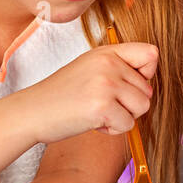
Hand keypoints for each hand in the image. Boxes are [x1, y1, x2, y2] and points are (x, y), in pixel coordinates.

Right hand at [19, 42, 158, 144]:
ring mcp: (106, 84)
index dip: (146, 74)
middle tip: (101, 104)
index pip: (151, 53)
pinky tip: (92, 121)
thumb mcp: (89, 68)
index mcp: (106, 52)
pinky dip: (112, 130)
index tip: (126, 85)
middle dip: (129, 104)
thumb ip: (117, 67)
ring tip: (98, 113)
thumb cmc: (59, 95)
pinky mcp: (102, 106)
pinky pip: (128, 125)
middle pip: (148, 90)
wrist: (31, 112)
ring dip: (123, 117)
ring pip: (142, 108)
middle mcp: (108, 63)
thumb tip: (149, 80)